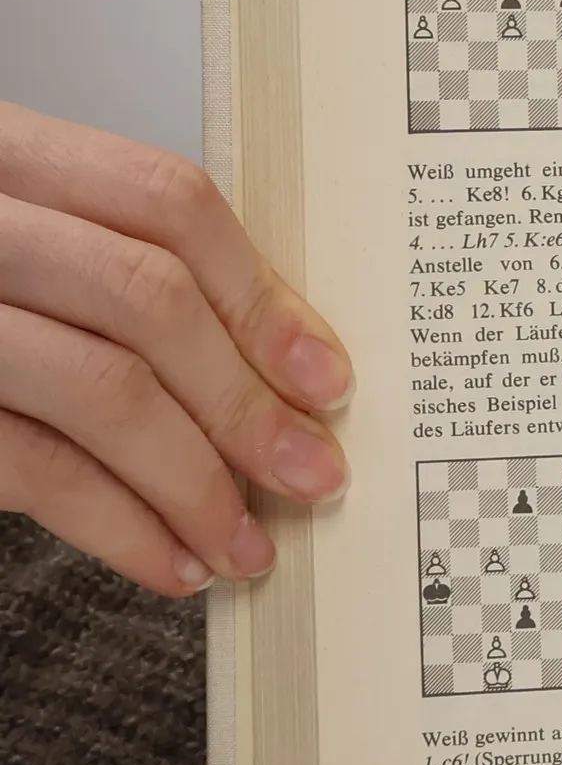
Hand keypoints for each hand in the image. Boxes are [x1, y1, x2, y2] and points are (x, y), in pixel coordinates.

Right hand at [0, 103, 352, 595]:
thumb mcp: (13, 247)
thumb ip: (104, 273)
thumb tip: (270, 369)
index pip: (162, 201)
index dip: (261, 295)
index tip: (326, 376)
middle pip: (146, 297)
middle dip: (246, 402)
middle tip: (312, 475)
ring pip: (99, 386)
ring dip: (196, 482)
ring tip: (248, 546)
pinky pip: (32, 467)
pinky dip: (121, 526)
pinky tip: (171, 562)